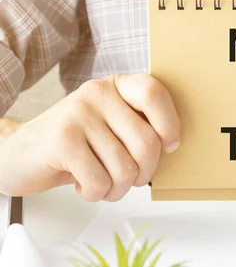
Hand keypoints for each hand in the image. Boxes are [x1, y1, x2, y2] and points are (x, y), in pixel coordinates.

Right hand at [0, 74, 179, 201]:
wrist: (18, 154)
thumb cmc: (76, 145)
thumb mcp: (111, 125)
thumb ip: (139, 126)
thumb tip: (173, 144)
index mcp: (116, 86)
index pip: (154, 93)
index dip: (169, 125)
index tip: (168, 146)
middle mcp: (97, 93)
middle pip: (147, 142)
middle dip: (144, 173)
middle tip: (129, 179)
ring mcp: (77, 114)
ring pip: (125, 168)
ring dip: (117, 189)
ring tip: (102, 182)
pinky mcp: (61, 140)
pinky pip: (99, 181)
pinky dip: (95, 193)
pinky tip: (82, 183)